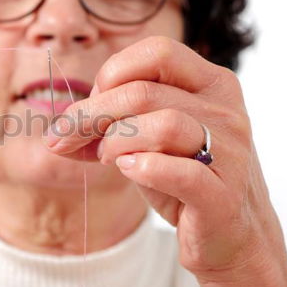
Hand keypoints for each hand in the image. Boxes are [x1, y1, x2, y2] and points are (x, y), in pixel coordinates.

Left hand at [43, 36, 284, 281]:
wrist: (230, 235)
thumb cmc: (183, 180)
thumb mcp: (145, 143)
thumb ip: (107, 129)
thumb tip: (57, 134)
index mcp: (211, 84)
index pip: (157, 52)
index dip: (112, 74)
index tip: (89, 104)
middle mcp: (226, 110)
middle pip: (144, 91)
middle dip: (92, 113)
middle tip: (65, 137)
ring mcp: (230, 152)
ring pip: (165, 124)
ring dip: (118, 140)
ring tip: (107, 157)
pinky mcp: (223, 195)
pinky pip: (183, 172)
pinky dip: (145, 168)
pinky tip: (128, 170)